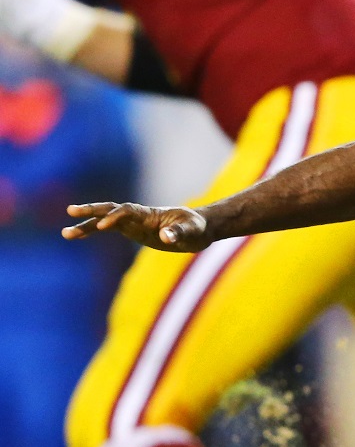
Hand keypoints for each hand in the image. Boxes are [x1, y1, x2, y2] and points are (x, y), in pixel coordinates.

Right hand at [63, 203, 211, 251]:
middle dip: (92, 211)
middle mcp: (137, 215)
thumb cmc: (196, 227)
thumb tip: (165, 237)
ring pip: (104, 220)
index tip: (104, 226)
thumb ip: (179, 232)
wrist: (198, 229)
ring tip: (65, 234)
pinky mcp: (131, 231)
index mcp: (150, 213)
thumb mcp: (192, 230)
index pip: (128, 211)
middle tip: (71, 211)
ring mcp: (133, 222)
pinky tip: (76, 235)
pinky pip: (107, 230)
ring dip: (86, 226)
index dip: (116, 217)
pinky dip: (92, 232)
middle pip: (110, 209)